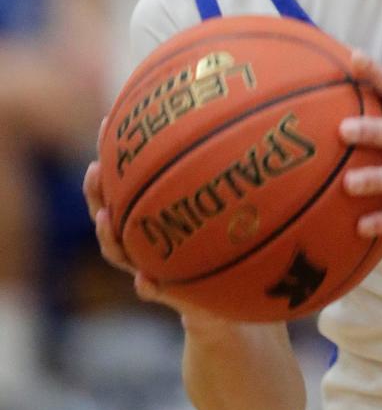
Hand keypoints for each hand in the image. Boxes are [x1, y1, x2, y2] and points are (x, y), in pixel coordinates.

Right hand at [84, 122, 231, 329]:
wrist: (236, 300)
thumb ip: (237, 171)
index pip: (129, 179)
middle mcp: (150, 238)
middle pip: (112, 213)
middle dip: (98, 192)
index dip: (119, 150)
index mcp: (159, 212)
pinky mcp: (174, 295)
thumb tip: (260, 109)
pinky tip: (145, 280)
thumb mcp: (236, 205)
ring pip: (122, 252)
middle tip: (94, 170)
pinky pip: (155, 291)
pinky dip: (148, 285)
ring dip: (109, 237)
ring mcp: (155, 266)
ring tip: (104, 220)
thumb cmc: (234, 242)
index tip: (108, 121)